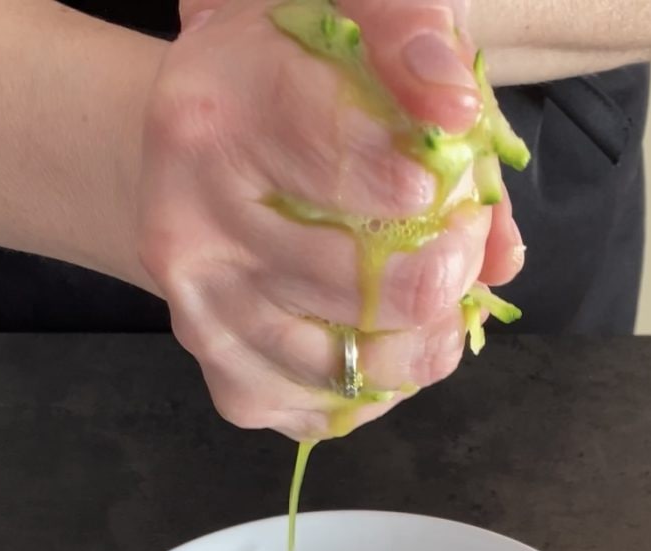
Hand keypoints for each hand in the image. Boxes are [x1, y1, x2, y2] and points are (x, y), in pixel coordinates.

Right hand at [138, 0, 523, 439]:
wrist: (195, 168)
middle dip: (438, 272)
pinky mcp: (227, 380)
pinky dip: (379, 391)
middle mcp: (188, 228)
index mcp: (211, 119)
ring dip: (422, 348)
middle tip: (462, 250)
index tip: (443, 183)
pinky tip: (391, 347)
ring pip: (341, 365)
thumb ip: (407, 36)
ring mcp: (202, 317)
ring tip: (448, 309)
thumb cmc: (281, 92)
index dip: (407, 177)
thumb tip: (460, 118)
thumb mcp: (333, 25)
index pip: (326, 151)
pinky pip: (324, 412)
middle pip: (346, 280)